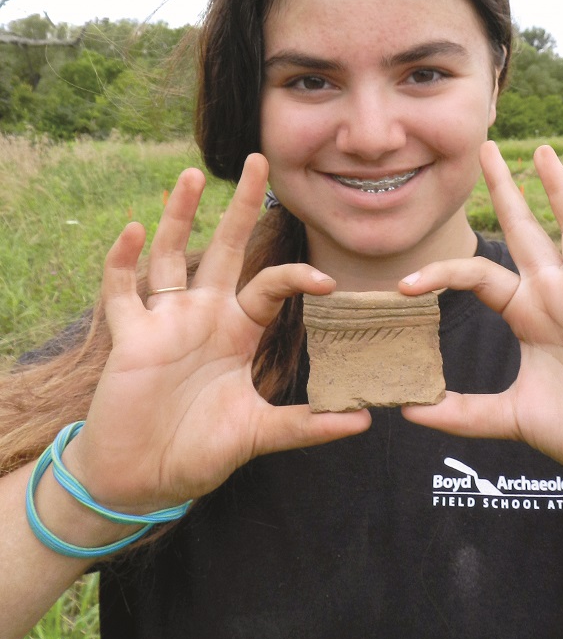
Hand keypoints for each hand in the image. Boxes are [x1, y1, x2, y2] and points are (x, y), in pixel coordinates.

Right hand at [65, 154, 369, 513]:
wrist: (144, 477)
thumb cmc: (200, 450)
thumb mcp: (260, 433)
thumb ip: (307, 425)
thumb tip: (365, 421)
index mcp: (238, 332)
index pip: (271, 286)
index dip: (297, 278)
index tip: (327, 282)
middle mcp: (204, 316)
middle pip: (226, 249)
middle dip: (240, 207)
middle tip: (259, 161)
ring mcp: (164, 322)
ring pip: (171, 257)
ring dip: (178, 216)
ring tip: (193, 176)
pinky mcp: (129, 338)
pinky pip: (121, 293)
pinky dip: (122, 263)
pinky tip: (133, 230)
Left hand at [401, 142, 562, 499]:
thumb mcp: (510, 417)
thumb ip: (462, 413)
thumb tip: (408, 410)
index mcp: (527, 313)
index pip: (478, 275)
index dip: (441, 273)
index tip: (403, 286)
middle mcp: (556, 293)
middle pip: (525, 229)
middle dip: (506, 189)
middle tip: (484, 147)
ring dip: (560, 189)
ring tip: (540, 150)